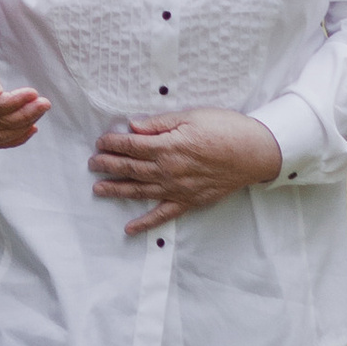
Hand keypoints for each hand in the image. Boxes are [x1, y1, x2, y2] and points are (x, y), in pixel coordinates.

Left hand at [90, 107, 281, 233]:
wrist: (254, 152)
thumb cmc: (225, 129)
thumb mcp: (190, 116)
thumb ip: (159, 124)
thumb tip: (132, 126)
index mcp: (167, 147)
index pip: (131, 146)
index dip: (113, 143)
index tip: (100, 142)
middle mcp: (168, 171)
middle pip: (130, 169)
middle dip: (108, 166)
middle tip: (92, 164)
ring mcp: (177, 189)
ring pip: (140, 191)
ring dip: (117, 190)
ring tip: (98, 190)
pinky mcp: (189, 201)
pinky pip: (163, 215)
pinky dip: (145, 223)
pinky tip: (130, 229)